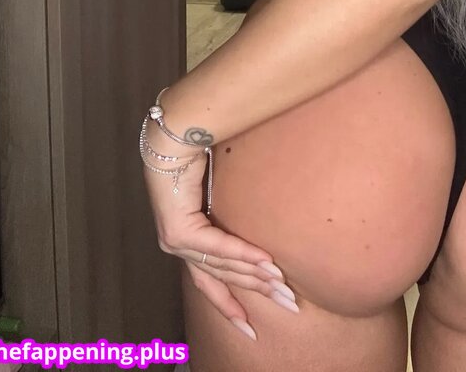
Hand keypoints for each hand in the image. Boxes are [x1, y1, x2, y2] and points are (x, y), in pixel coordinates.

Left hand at [143, 145, 298, 339]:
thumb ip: (235, 214)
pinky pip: (216, 246)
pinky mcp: (178, 230)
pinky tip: (266, 260)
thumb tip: (268, 225)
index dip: (230, 306)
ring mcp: (176, 240)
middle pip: (222, 279)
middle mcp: (179, 245)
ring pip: (221, 266)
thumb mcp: (222, 193)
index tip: (250, 329)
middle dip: (257, 292)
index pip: (210, 283)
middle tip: (289, 303)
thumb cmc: (199, 156)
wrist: (176, 136)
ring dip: (256, 276)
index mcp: (187, 240)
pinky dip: (243, 254)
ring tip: (283, 284)